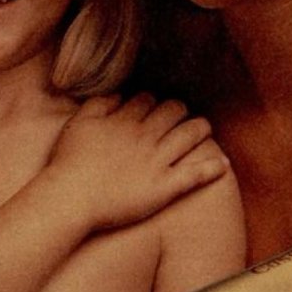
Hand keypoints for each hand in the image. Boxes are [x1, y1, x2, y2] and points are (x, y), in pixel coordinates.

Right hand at [45, 93, 229, 230]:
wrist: (71, 197)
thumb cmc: (69, 162)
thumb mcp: (79, 123)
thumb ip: (99, 104)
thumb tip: (118, 94)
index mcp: (126, 120)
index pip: (149, 99)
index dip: (153, 100)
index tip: (153, 106)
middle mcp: (146, 136)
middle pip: (174, 111)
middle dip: (180, 109)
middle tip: (181, 114)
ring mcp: (158, 161)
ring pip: (190, 135)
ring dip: (201, 128)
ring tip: (204, 128)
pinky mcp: (164, 187)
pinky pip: (194, 174)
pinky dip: (212, 168)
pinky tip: (223, 164)